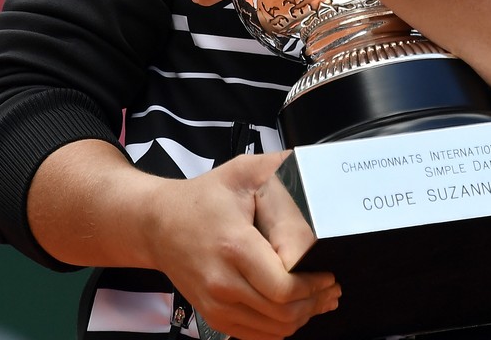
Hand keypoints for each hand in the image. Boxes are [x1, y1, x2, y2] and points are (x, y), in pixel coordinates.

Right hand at [152, 151, 339, 339]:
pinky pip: (255, 335)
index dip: (314, 286)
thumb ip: (282, 168)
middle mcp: (223, 283)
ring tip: (320, 301)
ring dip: (302, 317)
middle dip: (315, 303)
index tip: (330, 274)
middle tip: (332, 290)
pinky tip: (294, 311)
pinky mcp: (213, 316)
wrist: (157, 225)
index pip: (283, 287)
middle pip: (282, 313)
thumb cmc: (202, 198)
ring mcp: (216, 305)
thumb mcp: (242, 172)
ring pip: (272, 329)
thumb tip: (318, 170)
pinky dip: (279, 327)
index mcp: (235, 247)